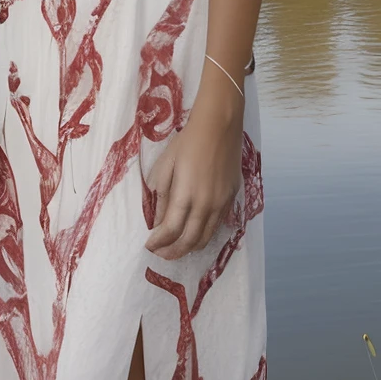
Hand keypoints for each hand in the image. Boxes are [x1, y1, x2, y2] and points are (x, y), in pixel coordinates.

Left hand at [145, 106, 241, 259]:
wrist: (219, 125)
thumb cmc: (188, 141)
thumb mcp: (166, 165)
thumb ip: (161, 196)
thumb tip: (157, 221)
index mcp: (186, 194)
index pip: (170, 230)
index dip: (158, 243)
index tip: (149, 245)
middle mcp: (206, 204)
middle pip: (189, 240)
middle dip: (172, 251)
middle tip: (160, 254)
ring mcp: (221, 203)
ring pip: (206, 237)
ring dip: (189, 248)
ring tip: (176, 249)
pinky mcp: (232, 198)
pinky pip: (217, 225)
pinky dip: (204, 235)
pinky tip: (195, 234)